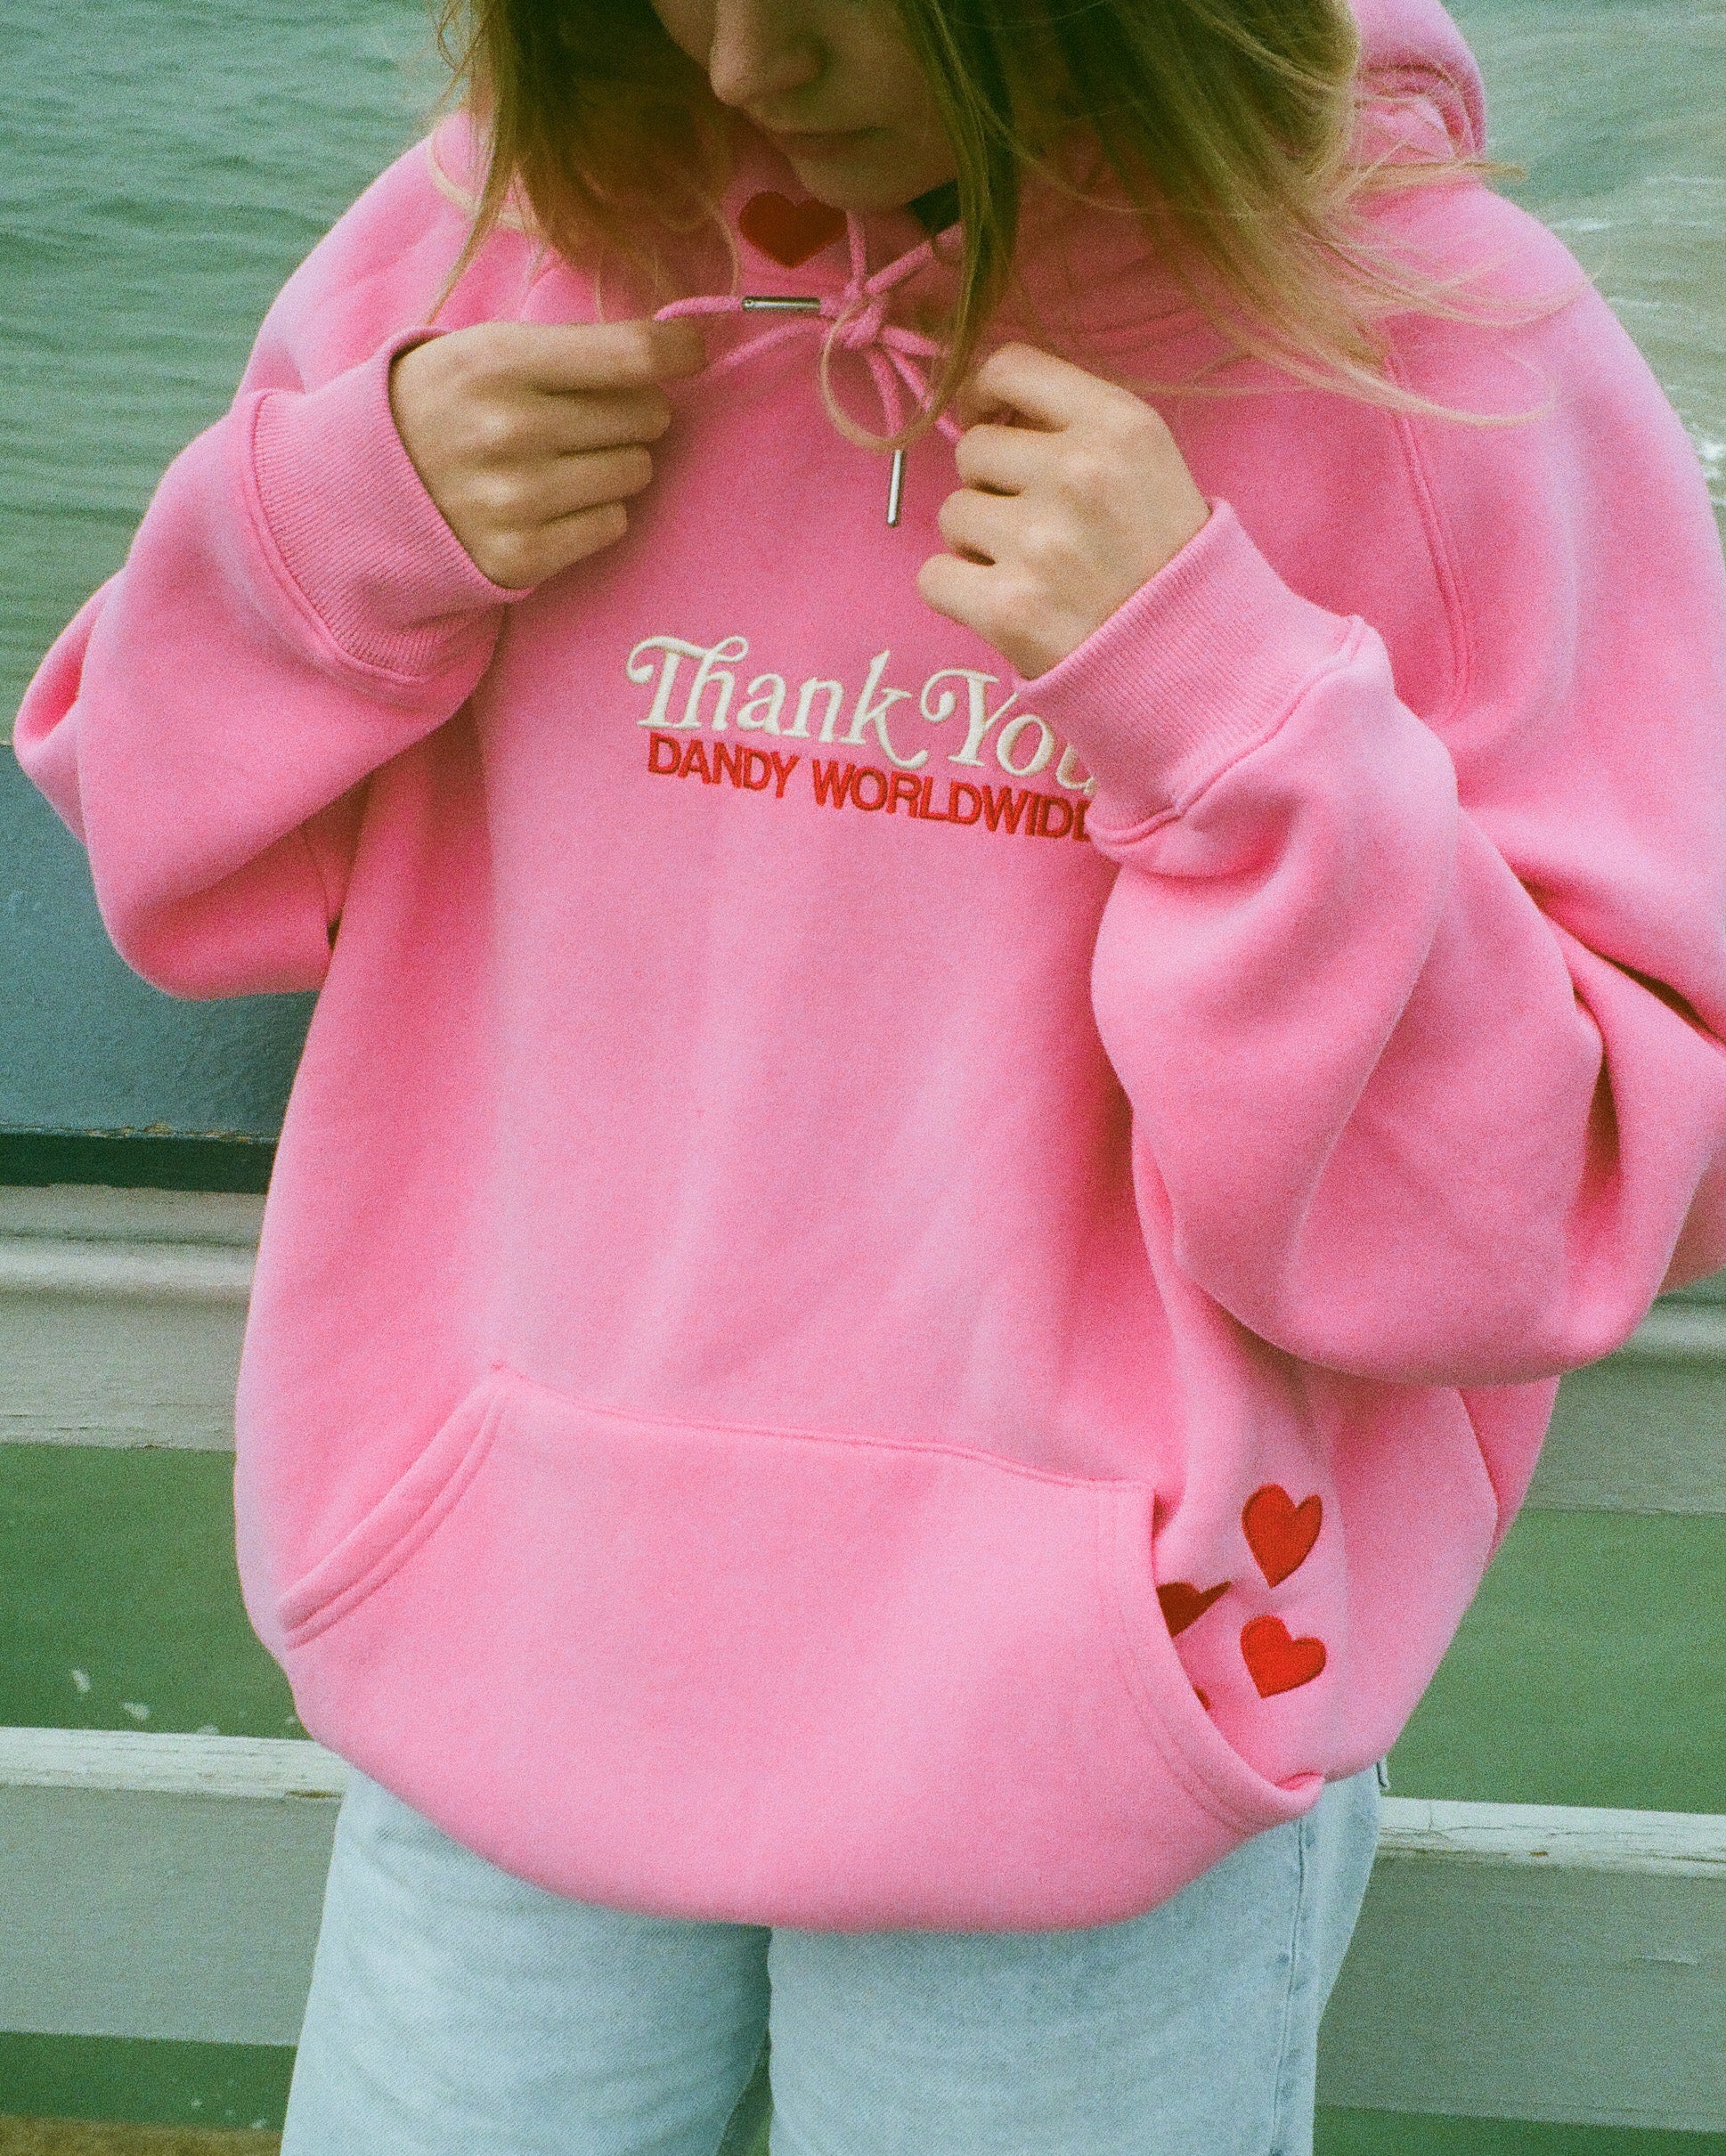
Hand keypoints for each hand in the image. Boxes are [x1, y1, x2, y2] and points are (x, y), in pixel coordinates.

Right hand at [389, 318, 707, 589]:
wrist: (363, 490)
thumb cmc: (446, 406)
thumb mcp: (487, 350)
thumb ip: (574, 348)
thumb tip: (681, 349)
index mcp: (499, 361)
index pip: (631, 354)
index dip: (677, 350)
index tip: (690, 351)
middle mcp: (509, 430)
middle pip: (646, 415)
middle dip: (635, 412)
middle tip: (592, 416)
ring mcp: (516, 499)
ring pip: (636, 472)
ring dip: (617, 464)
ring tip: (567, 459)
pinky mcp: (521, 556)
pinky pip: (613, 525)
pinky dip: (597, 512)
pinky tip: (556, 501)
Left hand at [916, 343, 1210, 679]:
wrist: (1195, 666)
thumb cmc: (1164, 564)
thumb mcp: (1147, 467)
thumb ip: (1074, 427)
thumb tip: (983, 414)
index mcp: (1120, 425)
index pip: (1009, 367)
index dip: (985, 398)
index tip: (990, 425)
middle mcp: (1080, 473)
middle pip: (973, 449)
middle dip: (991, 486)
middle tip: (1037, 529)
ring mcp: (1041, 542)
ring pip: (951, 514)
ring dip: (977, 545)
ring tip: (1033, 573)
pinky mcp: (1008, 609)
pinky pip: (933, 577)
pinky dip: (958, 596)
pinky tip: (1008, 608)